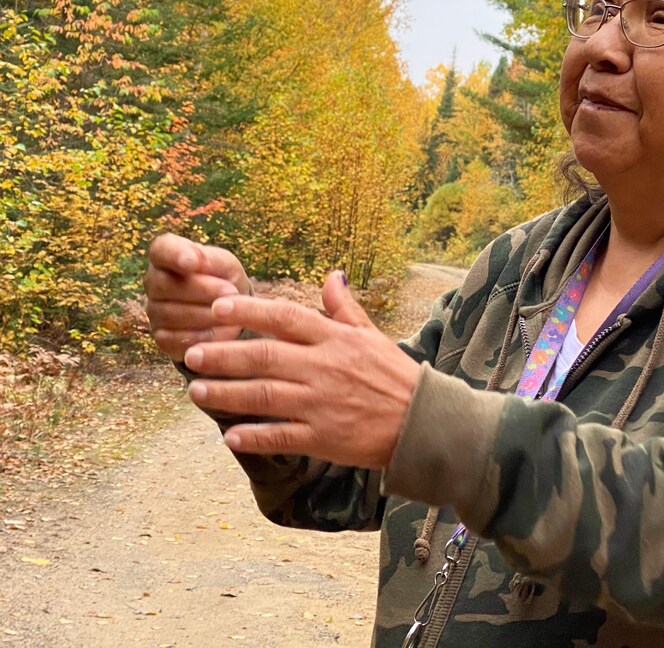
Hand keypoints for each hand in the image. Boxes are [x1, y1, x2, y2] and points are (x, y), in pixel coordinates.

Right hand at [144, 233, 251, 362]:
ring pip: (172, 314)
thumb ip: (211, 259)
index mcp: (166, 256)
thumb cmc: (224, 278)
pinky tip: (226, 330)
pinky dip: (206, 335)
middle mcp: (153, 283)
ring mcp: (154, 311)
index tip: (193, 263)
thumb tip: (195, 260)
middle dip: (202, 289)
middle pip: (165, 285)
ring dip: (207, 313)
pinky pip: (178, 339)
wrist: (232, 310)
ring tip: (233, 312)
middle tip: (231, 292)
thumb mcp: (225, 264)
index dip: (174, 256)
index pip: (160, 250)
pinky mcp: (162, 338)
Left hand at [183, 272, 419, 468]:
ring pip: (263, 396)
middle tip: (191, 353)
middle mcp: (324, 368)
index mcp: (335, 339)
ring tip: (196, 391)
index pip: (286, 317)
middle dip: (223, 354)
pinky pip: (280, 436)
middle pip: (264, 356)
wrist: (422, 422)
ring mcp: (322, 404)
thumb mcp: (372, 335)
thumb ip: (344, 308)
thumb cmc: (395, 375)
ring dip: (226, 394)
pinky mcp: (323, 438)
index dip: (250, 310)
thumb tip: (331, 275)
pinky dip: (253, 436)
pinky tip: (229, 435)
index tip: (218, 307)